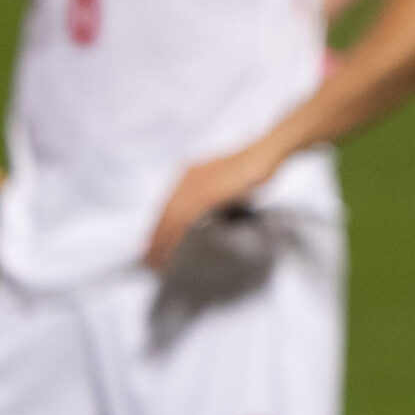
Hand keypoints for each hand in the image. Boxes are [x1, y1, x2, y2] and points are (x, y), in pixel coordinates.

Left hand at [145, 145, 281, 271]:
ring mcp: (196, 184)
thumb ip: (211, 197)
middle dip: (155, 239)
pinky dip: (178, 236)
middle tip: (148, 260)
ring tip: (157, 261)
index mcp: (189, 173)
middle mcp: (188, 178)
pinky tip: (175, 249)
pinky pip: (186, 219)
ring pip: (172, 218)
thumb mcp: (225, 182)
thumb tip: (206, 219)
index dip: (158, 227)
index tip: (152, 246)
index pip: (167, 206)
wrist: (266, 154)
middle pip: (165, 214)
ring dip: (162, 241)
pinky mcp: (207, 193)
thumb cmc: (252, 169)